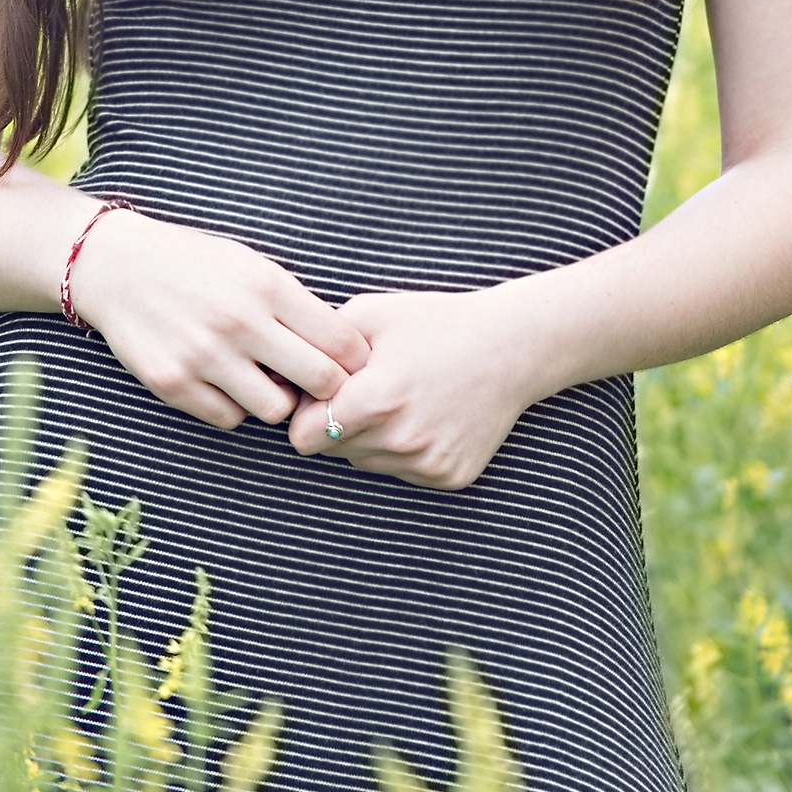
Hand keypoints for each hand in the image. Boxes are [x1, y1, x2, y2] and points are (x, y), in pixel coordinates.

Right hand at [71, 210, 373, 433]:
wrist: (116, 267)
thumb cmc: (195, 264)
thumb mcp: (251, 265)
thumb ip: (295, 304)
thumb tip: (345, 352)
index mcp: (266, 285)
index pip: (342, 342)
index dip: (355, 360)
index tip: (350, 365)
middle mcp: (238, 322)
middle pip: (320, 382)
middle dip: (327, 389)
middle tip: (316, 385)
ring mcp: (203, 356)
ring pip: (276, 410)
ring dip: (277, 400)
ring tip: (263, 379)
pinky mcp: (172, 383)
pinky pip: (229, 419)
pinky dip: (233, 407)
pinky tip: (223, 382)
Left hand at [287, 286, 539, 490]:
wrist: (511, 346)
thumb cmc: (435, 322)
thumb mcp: (368, 314)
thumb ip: (316, 346)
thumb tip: (280, 375)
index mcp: (374, 401)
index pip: (303, 437)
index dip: (306, 413)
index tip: (322, 393)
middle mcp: (400, 441)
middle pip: (332, 452)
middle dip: (336, 424)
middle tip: (366, 389)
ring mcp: (427, 464)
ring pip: (365, 463)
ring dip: (369, 438)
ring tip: (399, 398)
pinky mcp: (450, 477)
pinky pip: (402, 472)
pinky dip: (404, 449)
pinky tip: (426, 415)